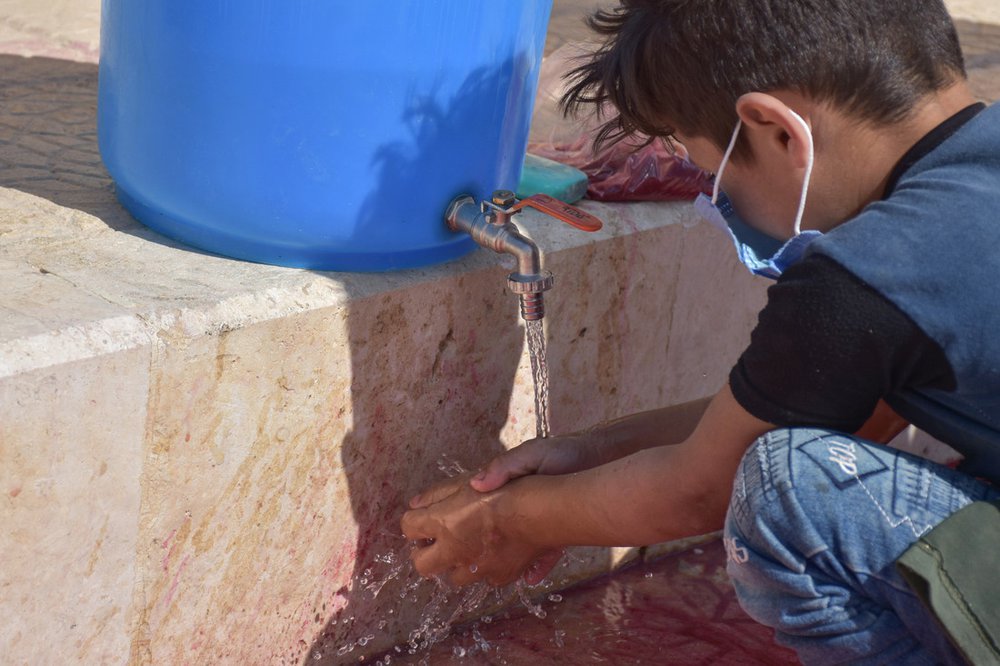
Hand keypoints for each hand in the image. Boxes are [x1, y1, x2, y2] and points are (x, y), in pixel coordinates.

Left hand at [401, 480, 546, 586]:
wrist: (547, 510)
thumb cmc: (511, 488)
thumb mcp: (471, 479)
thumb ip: (440, 491)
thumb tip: (417, 503)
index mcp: (442, 523)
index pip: (409, 528)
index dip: (412, 522)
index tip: (418, 519)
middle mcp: (456, 551)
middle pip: (422, 565)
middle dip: (424, 554)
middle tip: (433, 542)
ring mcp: (479, 568)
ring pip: (455, 578)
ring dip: (456, 564)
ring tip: (466, 548)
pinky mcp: (503, 575)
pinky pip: (487, 580)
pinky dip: (487, 570)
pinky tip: (494, 554)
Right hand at [461, 433, 600, 583]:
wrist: (599, 462)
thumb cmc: (562, 453)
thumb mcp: (531, 454)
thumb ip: (504, 467)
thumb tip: (476, 484)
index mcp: (505, 487)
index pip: (473, 502)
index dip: (456, 515)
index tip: (438, 527)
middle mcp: (516, 508)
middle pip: (491, 530)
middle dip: (478, 545)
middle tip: (464, 560)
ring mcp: (535, 522)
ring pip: (514, 547)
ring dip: (505, 561)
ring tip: (492, 575)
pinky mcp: (555, 532)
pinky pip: (542, 555)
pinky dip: (537, 568)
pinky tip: (531, 578)